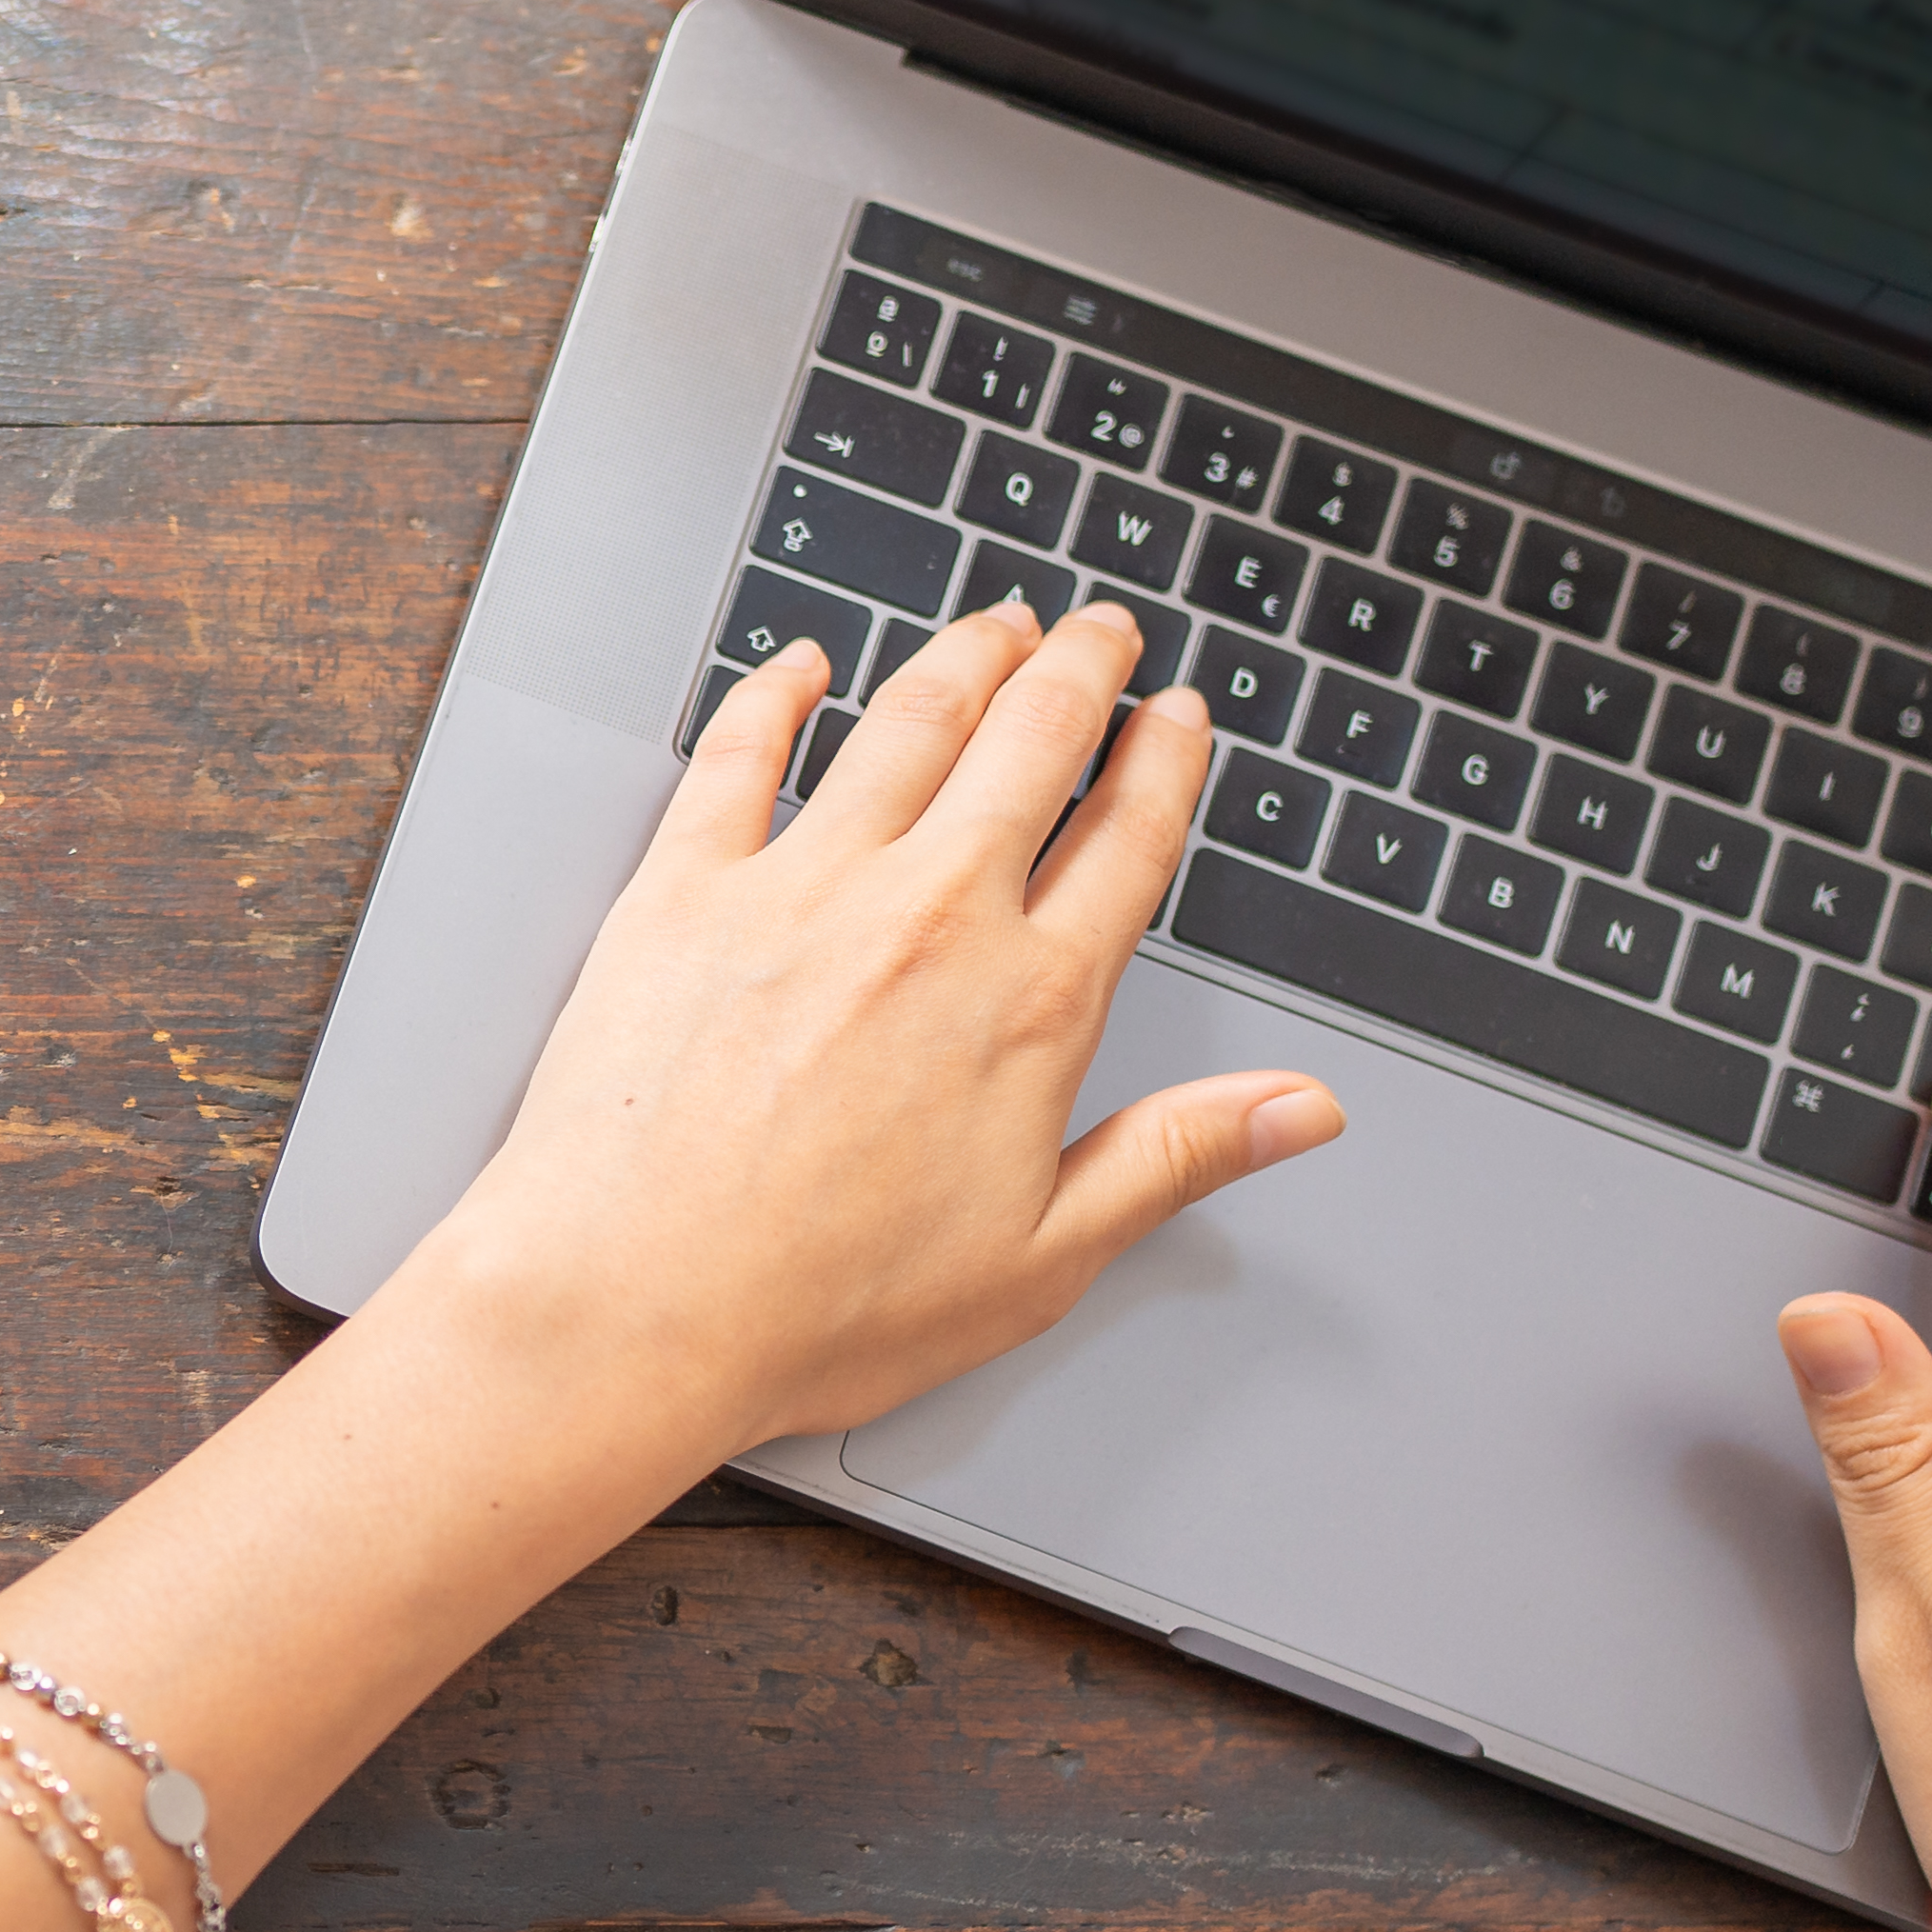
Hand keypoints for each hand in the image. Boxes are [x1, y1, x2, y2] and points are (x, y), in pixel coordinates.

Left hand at [407, 603, 1342, 1463]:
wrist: (629, 1308)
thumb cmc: (818, 1307)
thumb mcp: (1039, 1260)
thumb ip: (1173, 1159)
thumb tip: (1302, 1112)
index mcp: (1029, 1003)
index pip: (1127, 840)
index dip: (1164, 762)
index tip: (1177, 715)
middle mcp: (928, 917)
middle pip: (1030, 744)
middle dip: (1081, 668)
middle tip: (1101, 630)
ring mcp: (802, 887)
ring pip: (907, 723)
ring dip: (964, 657)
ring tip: (997, 623)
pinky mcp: (684, 888)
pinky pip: (739, 751)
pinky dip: (778, 692)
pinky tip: (801, 665)